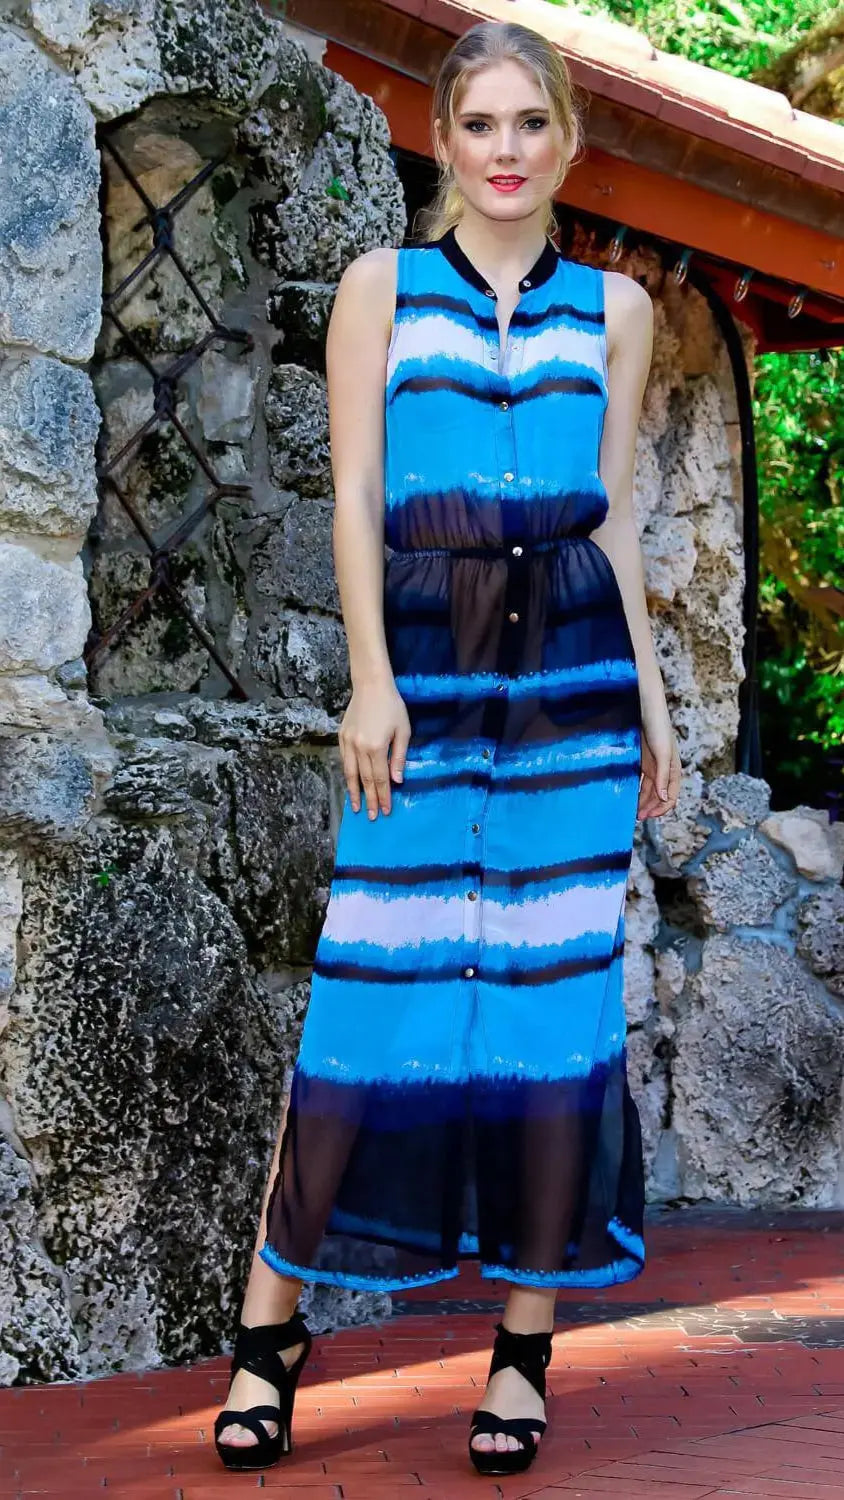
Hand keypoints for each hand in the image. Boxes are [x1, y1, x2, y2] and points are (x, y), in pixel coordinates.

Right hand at [339, 677, 411, 819]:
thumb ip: (399, 757)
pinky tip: (351, 784)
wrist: (371, 685)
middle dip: (370, 800)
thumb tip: (397, 780)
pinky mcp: (341, 737)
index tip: (386, 810)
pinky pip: (344, 761)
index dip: (383, 796)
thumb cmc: (392, 706)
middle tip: (372, 817)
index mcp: (377, 747)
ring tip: (356, 808)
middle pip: (365, 780)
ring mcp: (348, 743)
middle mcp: (359, 748)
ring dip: (354, 792)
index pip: (380, 778)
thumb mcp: (403, 731)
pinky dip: (347, 775)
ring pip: (350, 773)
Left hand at [637, 696, 680, 819]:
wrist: (646, 707)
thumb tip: (663, 798)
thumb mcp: (663, 753)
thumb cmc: (658, 727)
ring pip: (648, 789)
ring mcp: (652, 765)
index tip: (648, 816)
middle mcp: (664, 770)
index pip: (670, 796)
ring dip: (642, 801)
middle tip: (636, 817)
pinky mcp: (642, 760)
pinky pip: (640, 780)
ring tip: (631, 810)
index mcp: (674, 769)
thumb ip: (663, 776)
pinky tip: (627, 795)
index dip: (661, 808)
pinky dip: (636, 789)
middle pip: (658, 795)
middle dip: (650, 807)